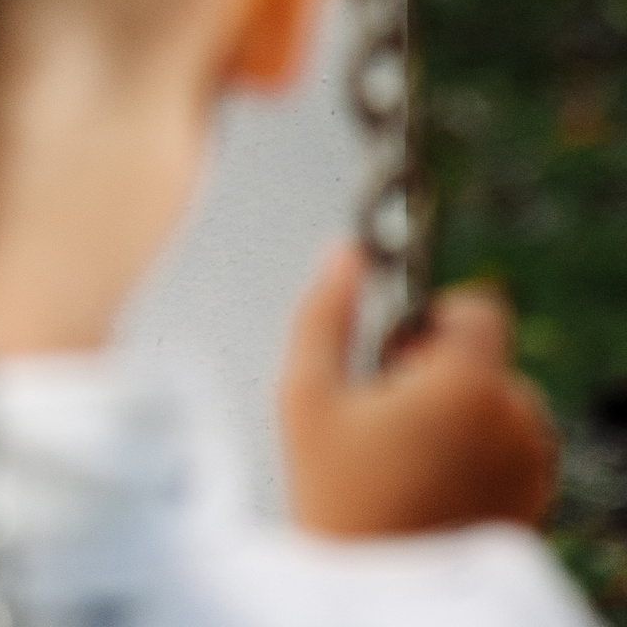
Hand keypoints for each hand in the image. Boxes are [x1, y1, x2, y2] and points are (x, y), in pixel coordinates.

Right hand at [280, 242, 559, 537]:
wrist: (374, 590)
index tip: (397, 350)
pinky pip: (511, 446)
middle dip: (437, 370)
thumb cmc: (333, 491)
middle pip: (484, 358)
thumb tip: (343, 250)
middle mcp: (517, 418)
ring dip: (459, 411)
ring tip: (404, 452)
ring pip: (498, 402)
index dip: (435, 316)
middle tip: (384, 413)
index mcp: (468, 383)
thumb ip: (324, 311)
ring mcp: (533, 462)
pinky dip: (477, 450)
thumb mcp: (306, 394)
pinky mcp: (535, 496)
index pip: (480, 308)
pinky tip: (429, 480)